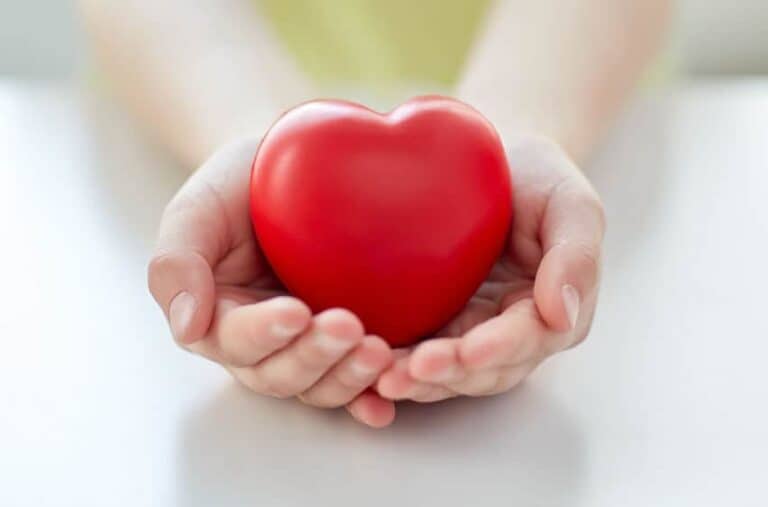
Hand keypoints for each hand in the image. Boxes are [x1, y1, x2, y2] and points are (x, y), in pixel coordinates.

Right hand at [148, 138, 395, 427]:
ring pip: (320, 384)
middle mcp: (263, 344)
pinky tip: (387, 401)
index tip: (294, 311)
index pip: (234, 340)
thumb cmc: (241, 186)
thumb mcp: (199, 209)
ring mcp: (307, 346)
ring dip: (348, 377)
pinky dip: (371, 396)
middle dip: (313, 355)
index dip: (263, 333)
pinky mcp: (346, 344)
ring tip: (377, 352)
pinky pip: (358, 382)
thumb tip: (189, 327)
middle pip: (280, 373)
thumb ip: (177, 263)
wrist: (296, 167)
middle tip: (347, 326)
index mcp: (219, 317)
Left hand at [376, 136, 604, 401]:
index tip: (469, 350)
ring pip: (446, 372)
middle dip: (448, 375)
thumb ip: (577, 255)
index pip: (527, 340)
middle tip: (409, 372)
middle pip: (482, 370)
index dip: (499, 349)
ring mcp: (466, 329)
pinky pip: (411, 352)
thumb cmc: (535, 177)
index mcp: (548, 311)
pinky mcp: (429, 321)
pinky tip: (362, 366)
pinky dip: (391, 363)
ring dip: (415, 381)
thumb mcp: (569, 203)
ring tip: (380, 379)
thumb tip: (562, 315)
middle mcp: (507, 331)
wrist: (486, 157)